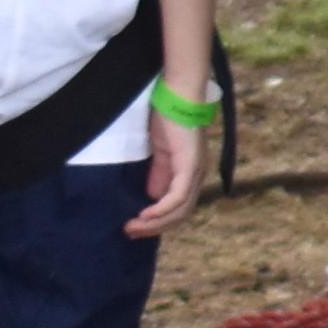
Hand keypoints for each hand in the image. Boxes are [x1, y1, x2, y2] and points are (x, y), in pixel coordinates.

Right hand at [125, 106, 217, 239]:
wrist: (177, 96)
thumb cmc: (168, 119)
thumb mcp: (160, 153)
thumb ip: (157, 174)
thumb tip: (150, 197)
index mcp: (190, 174)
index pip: (179, 208)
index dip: (158, 221)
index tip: (134, 226)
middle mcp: (197, 176)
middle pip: (181, 214)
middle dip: (154, 227)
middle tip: (130, 232)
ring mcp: (196, 171)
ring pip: (180, 210)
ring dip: (155, 222)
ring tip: (133, 227)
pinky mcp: (190, 165)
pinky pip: (178, 196)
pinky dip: (161, 209)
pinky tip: (146, 214)